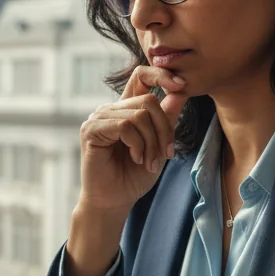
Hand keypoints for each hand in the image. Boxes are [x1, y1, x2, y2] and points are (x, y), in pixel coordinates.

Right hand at [76, 64, 189, 214]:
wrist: (114, 201)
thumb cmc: (134, 175)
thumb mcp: (159, 145)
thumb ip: (167, 118)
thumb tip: (180, 90)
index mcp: (126, 108)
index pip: (142, 76)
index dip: (162, 74)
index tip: (182, 85)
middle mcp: (111, 109)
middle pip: (148, 99)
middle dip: (164, 129)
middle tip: (166, 154)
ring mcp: (99, 117)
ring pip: (139, 114)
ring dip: (152, 142)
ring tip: (149, 162)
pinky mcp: (91, 130)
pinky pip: (125, 126)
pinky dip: (138, 145)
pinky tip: (136, 159)